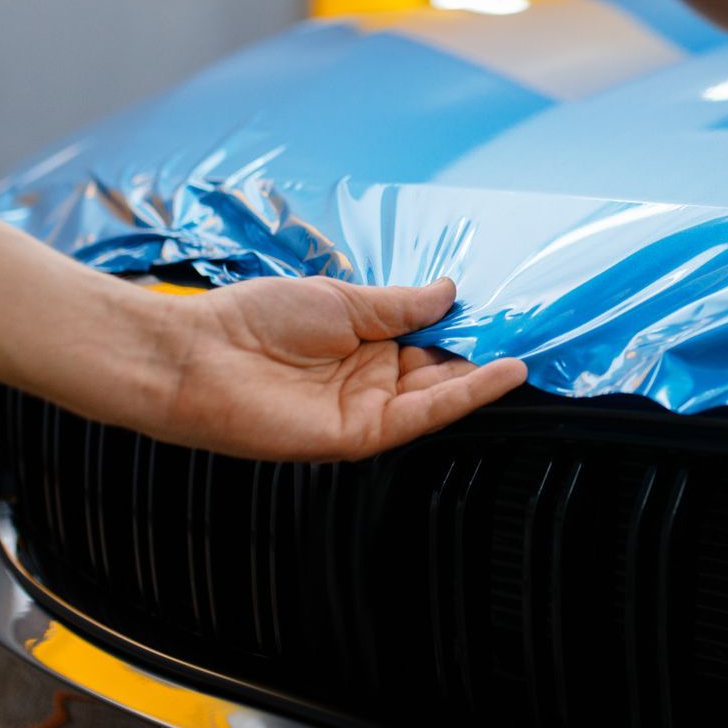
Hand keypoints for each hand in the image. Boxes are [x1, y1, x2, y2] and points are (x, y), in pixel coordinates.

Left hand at [153, 276, 526, 460]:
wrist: (198, 356)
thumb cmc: (254, 320)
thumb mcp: (340, 299)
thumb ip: (399, 304)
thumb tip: (450, 292)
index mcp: (363, 344)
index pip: (427, 339)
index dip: (465, 329)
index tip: (505, 314)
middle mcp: (369, 380)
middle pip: (439, 370)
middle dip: (481, 354)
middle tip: (529, 333)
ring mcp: (365, 409)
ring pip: (438, 395)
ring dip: (483, 377)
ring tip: (528, 352)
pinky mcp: (359, 435)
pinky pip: (421, 415)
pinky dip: (463, 397)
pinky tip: (499, 375)